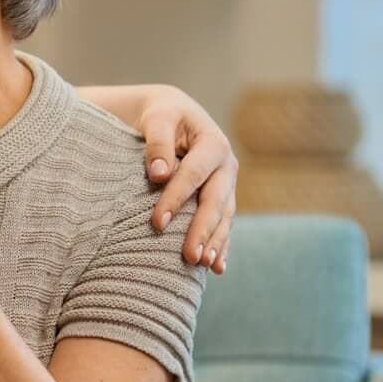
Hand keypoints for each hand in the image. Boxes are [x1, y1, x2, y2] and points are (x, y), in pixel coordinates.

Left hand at [138, 86, 237, 274]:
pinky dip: (222, 244)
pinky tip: (218, 268)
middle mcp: (226, 165)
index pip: (194, 175)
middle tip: (189, 256)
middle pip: (215, 201)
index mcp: (213, 143)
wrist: (171, 113)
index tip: (157, 223)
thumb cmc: (160, 115)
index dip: (176, 199)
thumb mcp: (157, 118)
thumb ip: (157, 143)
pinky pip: (224, 223)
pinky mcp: (221, 196)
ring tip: (204, 265)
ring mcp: (226, 183)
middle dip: (203, 230)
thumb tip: (159, 175)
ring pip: (224, 216)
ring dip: (215, 242)